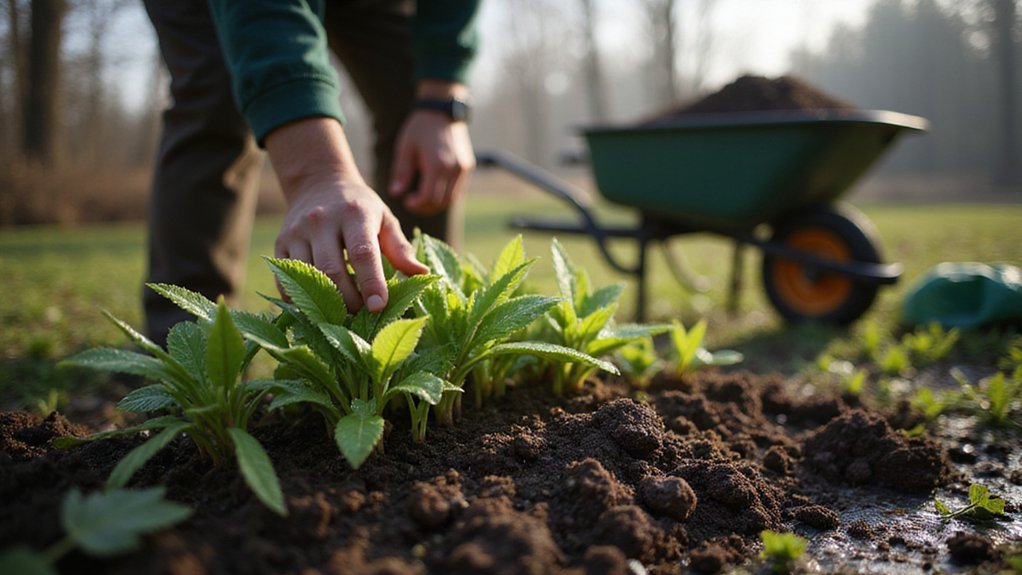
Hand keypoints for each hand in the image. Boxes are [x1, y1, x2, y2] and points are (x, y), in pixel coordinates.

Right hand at [266, 118, 428, 312]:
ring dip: (326, 303)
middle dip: (349, 300)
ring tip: (344, 314)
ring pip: (308, 277)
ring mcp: (296, 232)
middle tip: (363, 316)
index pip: (362, 253)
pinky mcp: (280, 243)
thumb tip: (422, 275)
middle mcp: (321, 220)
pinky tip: (318, 308)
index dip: (371, 283)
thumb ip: (400, 248)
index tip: (379, 307)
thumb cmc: (359, 207)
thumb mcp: (384, 219)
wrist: (318, 183)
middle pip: (332, 270)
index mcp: (353, 214)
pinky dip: (302, 300)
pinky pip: (286, 280)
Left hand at [389, 83, 474, 214]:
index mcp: (437, 165)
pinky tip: (433, 188)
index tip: (406, 200)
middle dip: (425, 207)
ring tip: (422, 197)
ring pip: (451, 199)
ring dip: (436, 203)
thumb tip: (395, 193)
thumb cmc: (420, 128)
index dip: (416, 204)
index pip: (428, 198)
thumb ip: (401, 173)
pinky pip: (457, 190)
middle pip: (440, 202)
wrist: (442, 109)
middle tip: (412, 202)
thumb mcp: (405, 148)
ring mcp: (463, 168)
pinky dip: (445, 194)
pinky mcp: (468, 166)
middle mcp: (454, 169)